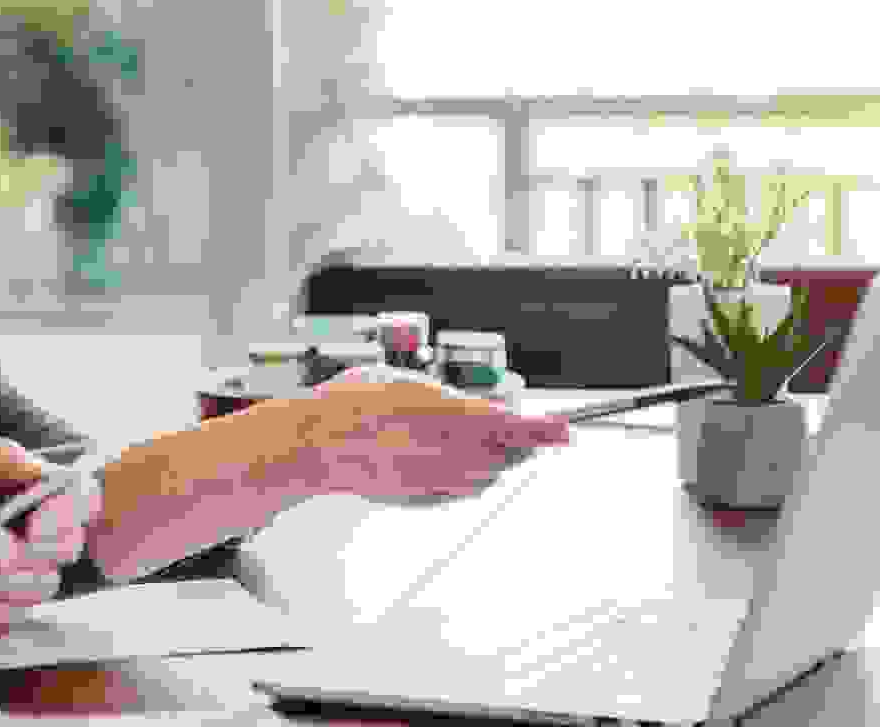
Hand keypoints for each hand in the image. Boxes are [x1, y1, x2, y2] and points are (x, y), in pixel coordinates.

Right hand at [302, 366, 571, 501]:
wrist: (315, 444)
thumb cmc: (352, 405)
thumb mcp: (404, 382)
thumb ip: (448, 400)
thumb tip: (482, 413)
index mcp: (452, 418)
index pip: (515, 427)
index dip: (544, 430)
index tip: (564, 430)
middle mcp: (450, 454)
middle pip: (505, 453)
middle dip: (512, 441)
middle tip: (510, 430)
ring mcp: (437, 480)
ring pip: (485, 474)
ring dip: (487, 458)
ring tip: (464, 440)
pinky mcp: (421, 498)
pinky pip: (458, 490)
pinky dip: (462, 477)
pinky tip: (442, 461)